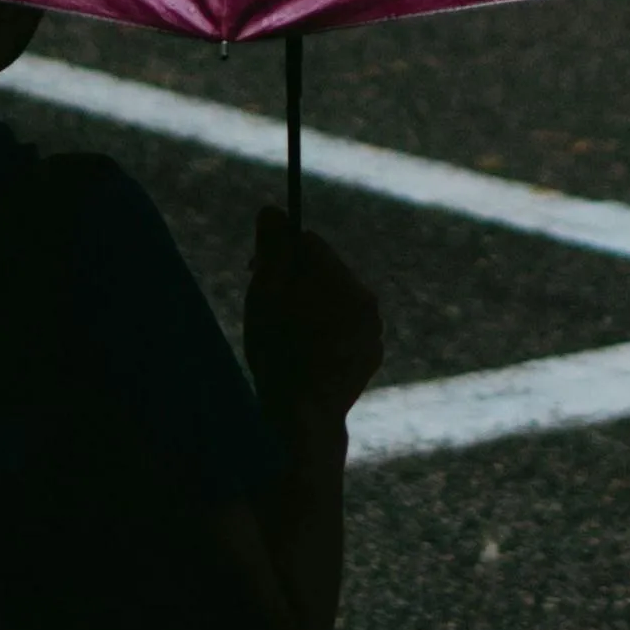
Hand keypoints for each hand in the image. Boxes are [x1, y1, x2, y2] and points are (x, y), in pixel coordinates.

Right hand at [247, 214, 384, 425]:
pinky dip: (326, 332)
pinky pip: (346, 329)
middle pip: (325, 271)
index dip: (278, 253)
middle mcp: (367, 301)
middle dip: (296, 280)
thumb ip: (272, 249)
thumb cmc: (277, 354)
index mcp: (343, 281)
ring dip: (311, 306)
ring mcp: (374, 331)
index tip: (255, 272)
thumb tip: (273, 210)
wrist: (302, 419)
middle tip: (268, 306)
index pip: (309, 243)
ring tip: (285, 335)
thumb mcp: (264, 297)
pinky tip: (304, 353)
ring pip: (336, 300)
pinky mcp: (371, 355)